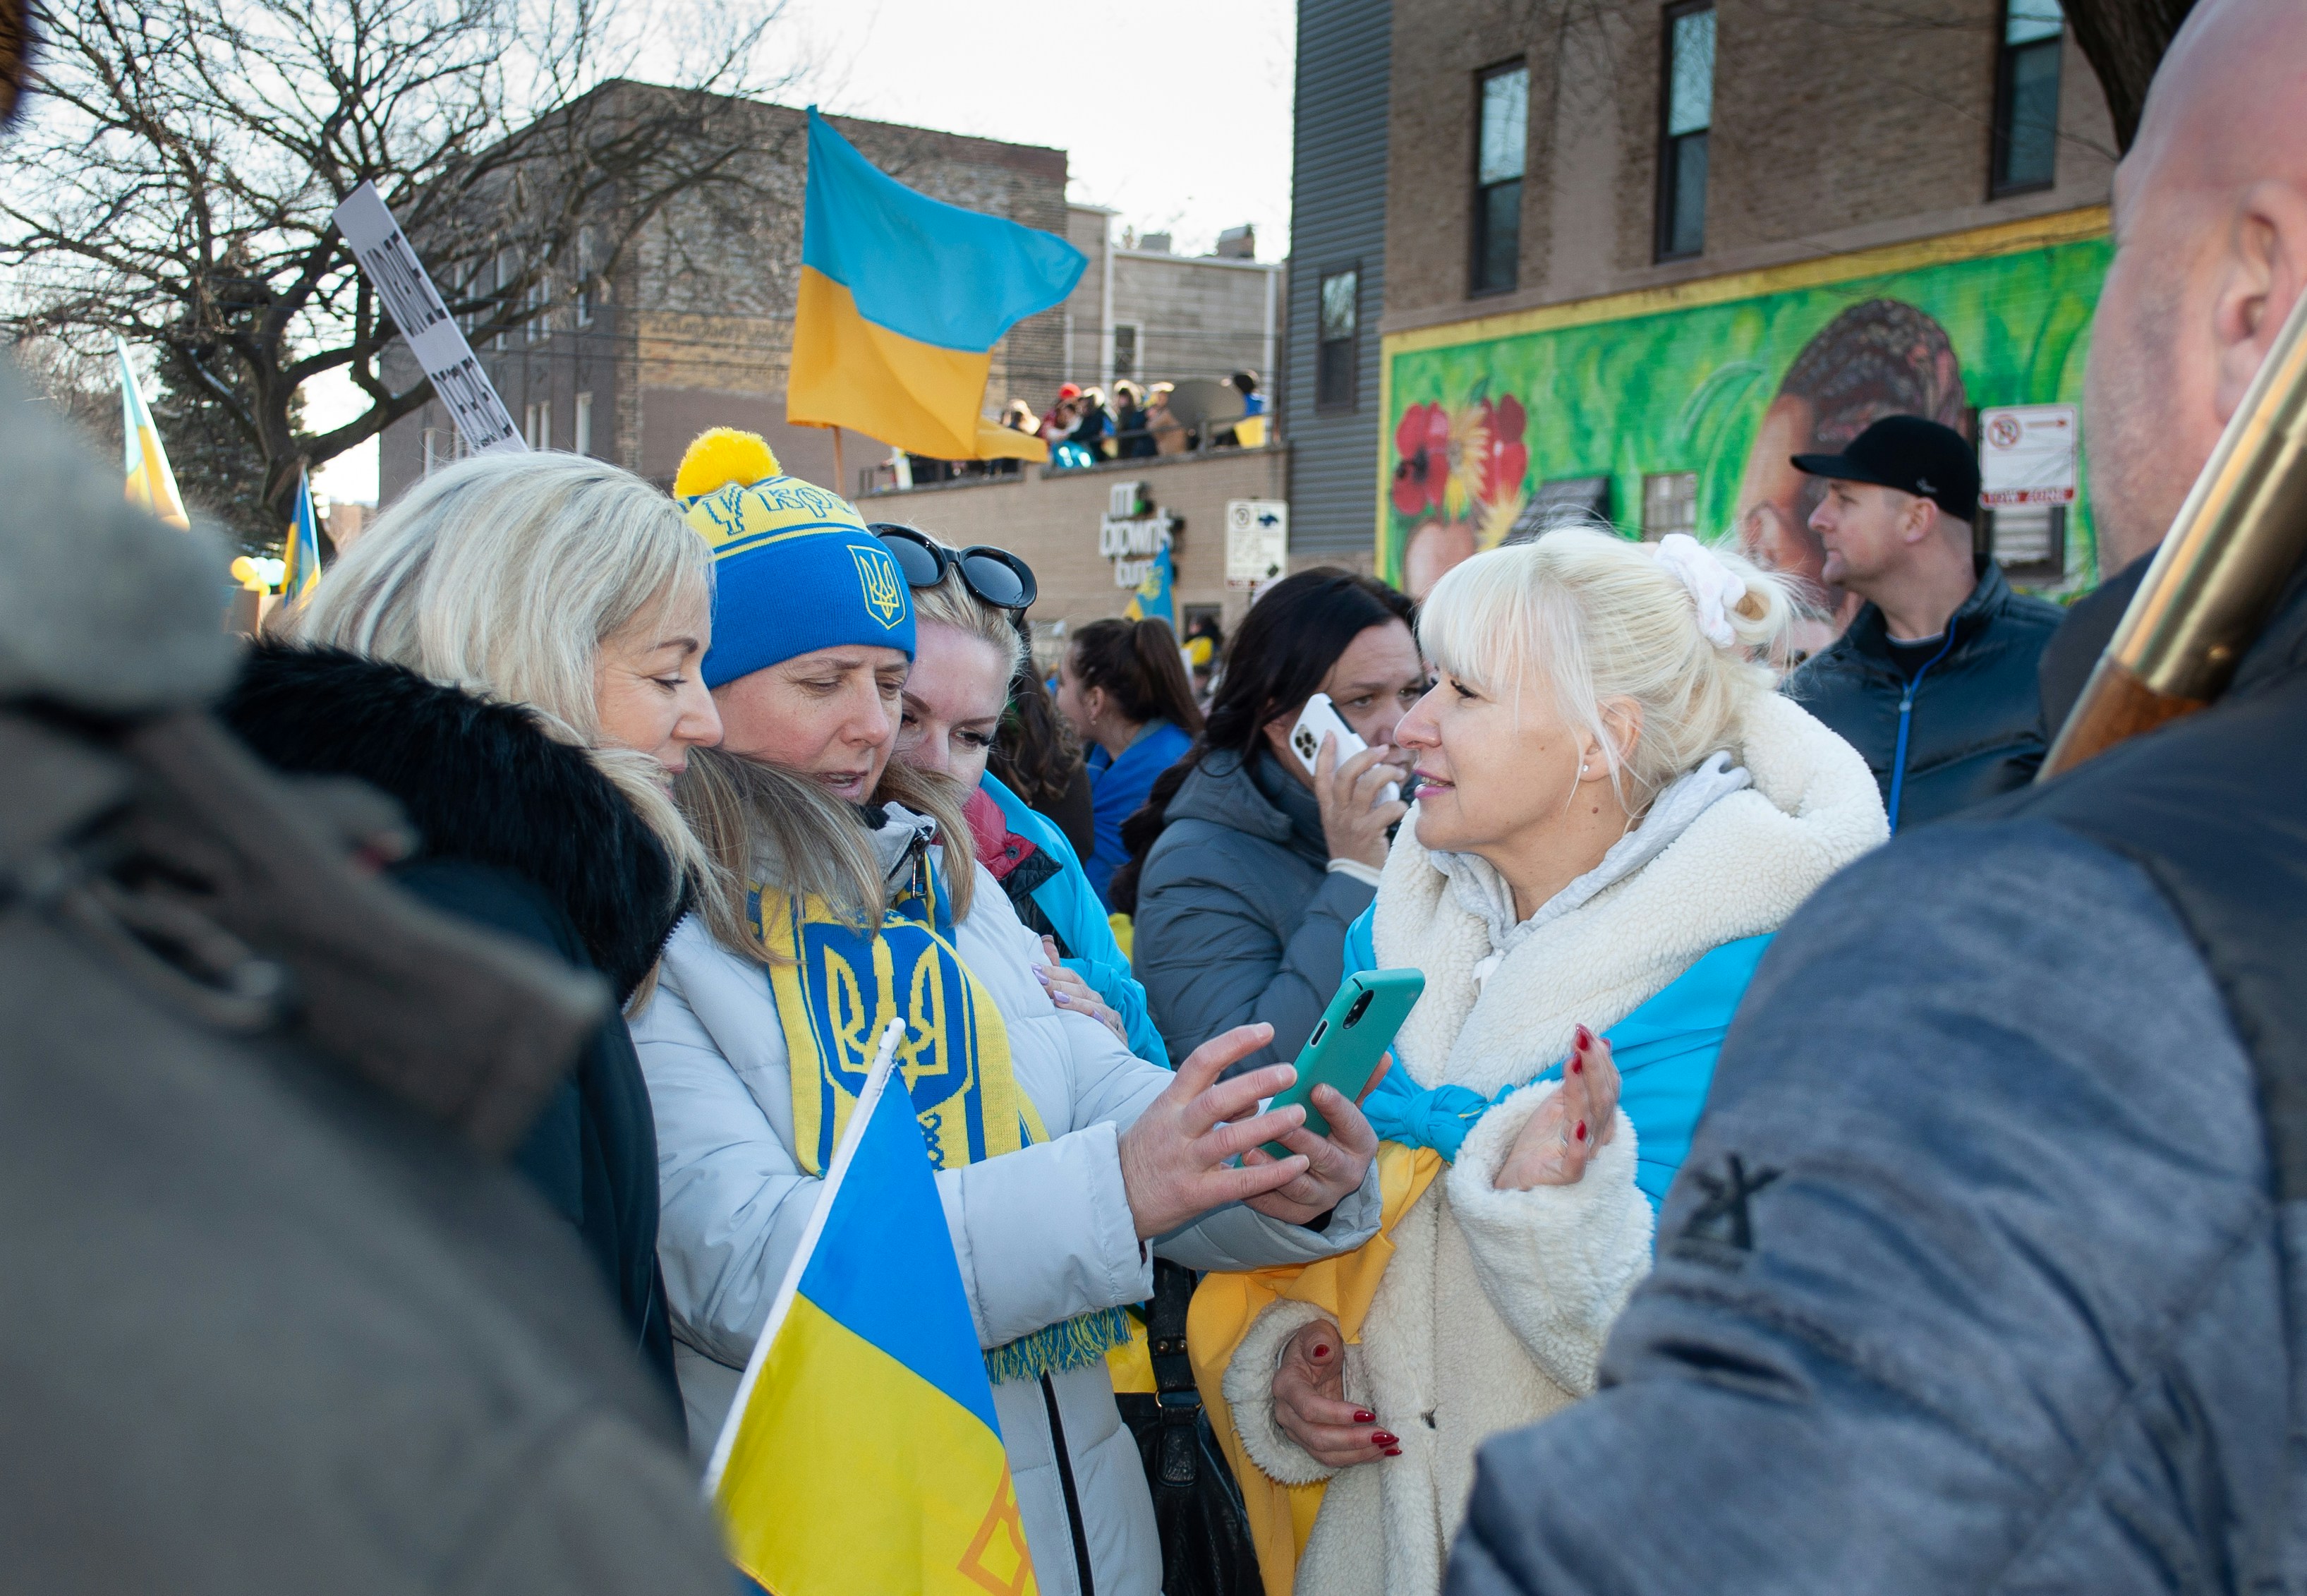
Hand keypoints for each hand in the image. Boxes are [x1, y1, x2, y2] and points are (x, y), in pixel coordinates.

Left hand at [1035, 936, 1128, 1044]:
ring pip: (1093, 1005)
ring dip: (1075, 1001)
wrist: (1104, 1065)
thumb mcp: (1066, 1003)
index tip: (1031, 969)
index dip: (1052, 971)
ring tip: (1056, 998)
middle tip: (1038, 980)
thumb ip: (1057, 975)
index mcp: (1086, 994)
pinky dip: (1098, 1020)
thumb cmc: (1081, 1032)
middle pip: (1079, 988)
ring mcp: (1110, 1019)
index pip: (1071, 976)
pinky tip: (1089, 1017)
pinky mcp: (1117, 1037)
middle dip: (1058, 983)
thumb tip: (1046, 940)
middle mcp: (1098, 1003)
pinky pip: (1108, 1026)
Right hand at [1117, 1024, 1319, 1238]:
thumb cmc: (1148, 1150)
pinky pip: (1239, 1183)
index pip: (1202, 1062)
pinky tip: (1299, 1163)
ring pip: (1230, 1140)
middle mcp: (1177, 1128)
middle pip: (1218, 1099)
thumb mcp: (1167, 1116)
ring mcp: (1185, 1162)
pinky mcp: (1195, 1194)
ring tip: (1299, 1114)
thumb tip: (1256, 1098)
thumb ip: (1208, 1102)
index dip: (1234, 1043)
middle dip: (1257, 1083)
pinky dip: (1272, 1173)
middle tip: (1291, 1073)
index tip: (1266, 1030)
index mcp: (1170, 1102)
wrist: (1113, 1195)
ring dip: (1269, 1125)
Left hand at [1240, 1053, 1387, 1224]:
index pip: (1353, 1124)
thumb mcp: (1346, 1110)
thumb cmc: (1330, 1132)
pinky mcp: (1298, 1214)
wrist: (1324, 1181)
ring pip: (1298, 1185)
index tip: (1317, 1088)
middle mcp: (1346, 1174)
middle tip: (1274, 1121)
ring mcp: (1323, 1197)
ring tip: (1249, 1150)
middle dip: (1298, 1138)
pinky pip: (1277, 1206)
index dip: (1337, 1106)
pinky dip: (1258, 1192)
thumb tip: (1383, 1056)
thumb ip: (1359, 1083)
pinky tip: (1239, 1175)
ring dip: (1273, 1168)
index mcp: (1361, 1143)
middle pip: (1323, 1156)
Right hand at [1271, 1319, 1394, 1465]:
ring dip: (1359, 1454)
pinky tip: (1383, 1452)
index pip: (1309, 1408)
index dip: (1337, 1414)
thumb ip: (1318, 1339)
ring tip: (1389, 1445)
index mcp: (1287, 1385)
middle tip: (1386, 1434)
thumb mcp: (1318, 1332)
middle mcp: (1287, 1413)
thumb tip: (1322, 1352)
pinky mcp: (1311, 1441)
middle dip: (1354, 1440)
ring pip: (1326, 1454)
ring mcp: (1298, 1431)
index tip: (1368, 1413)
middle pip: (1317, 1438)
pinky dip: (1359, 1458)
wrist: (1313, 1359)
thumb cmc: (1318, 1343)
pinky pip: (1333, 1458)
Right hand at [1315, 735, 1409, 870]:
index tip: (1331, 734)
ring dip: (1387, 774)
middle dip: (1365, 756)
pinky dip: (1399, 805)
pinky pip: (1388, 810)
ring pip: (1368, 787)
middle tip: (1381, 750)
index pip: (1321, 775)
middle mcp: (1338, 813)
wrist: (1354, 878)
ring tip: (1398, 774)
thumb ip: (1351, 799)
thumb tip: (1371, 772)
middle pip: (1346, 775)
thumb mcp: (1343, 821)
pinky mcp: (1369, 833)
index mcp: (1328, 808)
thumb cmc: (1354, 846)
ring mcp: (1352, 823)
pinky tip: (1402, 808)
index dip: (1324, 753)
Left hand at [1495, 1026, 1620, 1189]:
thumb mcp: (1558, 1101)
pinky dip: (1579, 1145)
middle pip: (1602, 1098)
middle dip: (1593, 1065)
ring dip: (1582, 1090)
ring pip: (1589, 1120)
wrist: (1517, 1178)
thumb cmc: (1540, 1141)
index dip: (1599, 1058)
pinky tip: (1577, 1126)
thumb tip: (1603, 1041)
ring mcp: (1584, 1157)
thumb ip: (1580, 1076)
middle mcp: (1596, 1135)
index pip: (1609, 1085)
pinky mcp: (1565, 1176)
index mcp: (1597, 1117)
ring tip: (1574, 1061)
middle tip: (1581, 1037)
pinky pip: (1577, 1163)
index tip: (1584, 1031)